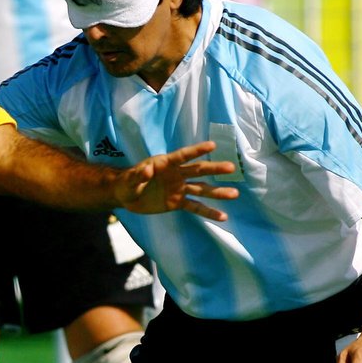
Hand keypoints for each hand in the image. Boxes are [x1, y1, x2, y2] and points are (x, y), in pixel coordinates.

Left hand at [115, 140, 238, 219]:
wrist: (127, 196)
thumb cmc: (127, 182)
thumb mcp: (129, 179)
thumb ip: (138, 175)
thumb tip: (147, 170)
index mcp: (165, 164)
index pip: (183, 156)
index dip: (197, 151)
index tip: (212, 145)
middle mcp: (176, 174)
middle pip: (198, 171)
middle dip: (214, 169)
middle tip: (231, 168)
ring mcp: (179, 188)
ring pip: (202, 189)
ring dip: (217, 192)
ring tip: (234, 194)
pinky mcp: (178, 202)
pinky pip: (196, 207)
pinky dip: (208, 212)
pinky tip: (223, 217)